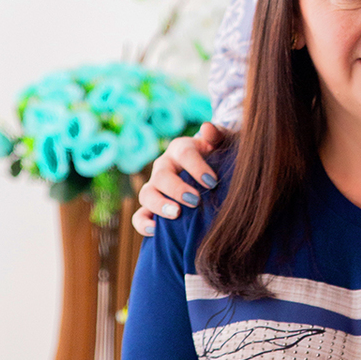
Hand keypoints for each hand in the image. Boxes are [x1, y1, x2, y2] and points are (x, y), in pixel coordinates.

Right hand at [132, 122, 224, 236]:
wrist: (210, 171)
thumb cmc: (218, 157)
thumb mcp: (221, 144)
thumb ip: (217, 136)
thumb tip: (207, 128)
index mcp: (181, 148)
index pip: (185, 153)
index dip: (197, 167)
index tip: (212, 182)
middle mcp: (164, 166)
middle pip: (162, 175)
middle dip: (177, 188)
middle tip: (195, 200)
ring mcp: (155, 186)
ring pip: (147, 194)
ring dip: (159, 204)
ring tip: (176, 214)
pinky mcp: (150, 207)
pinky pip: (139, 216)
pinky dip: (144, 223)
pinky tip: (156, 231)